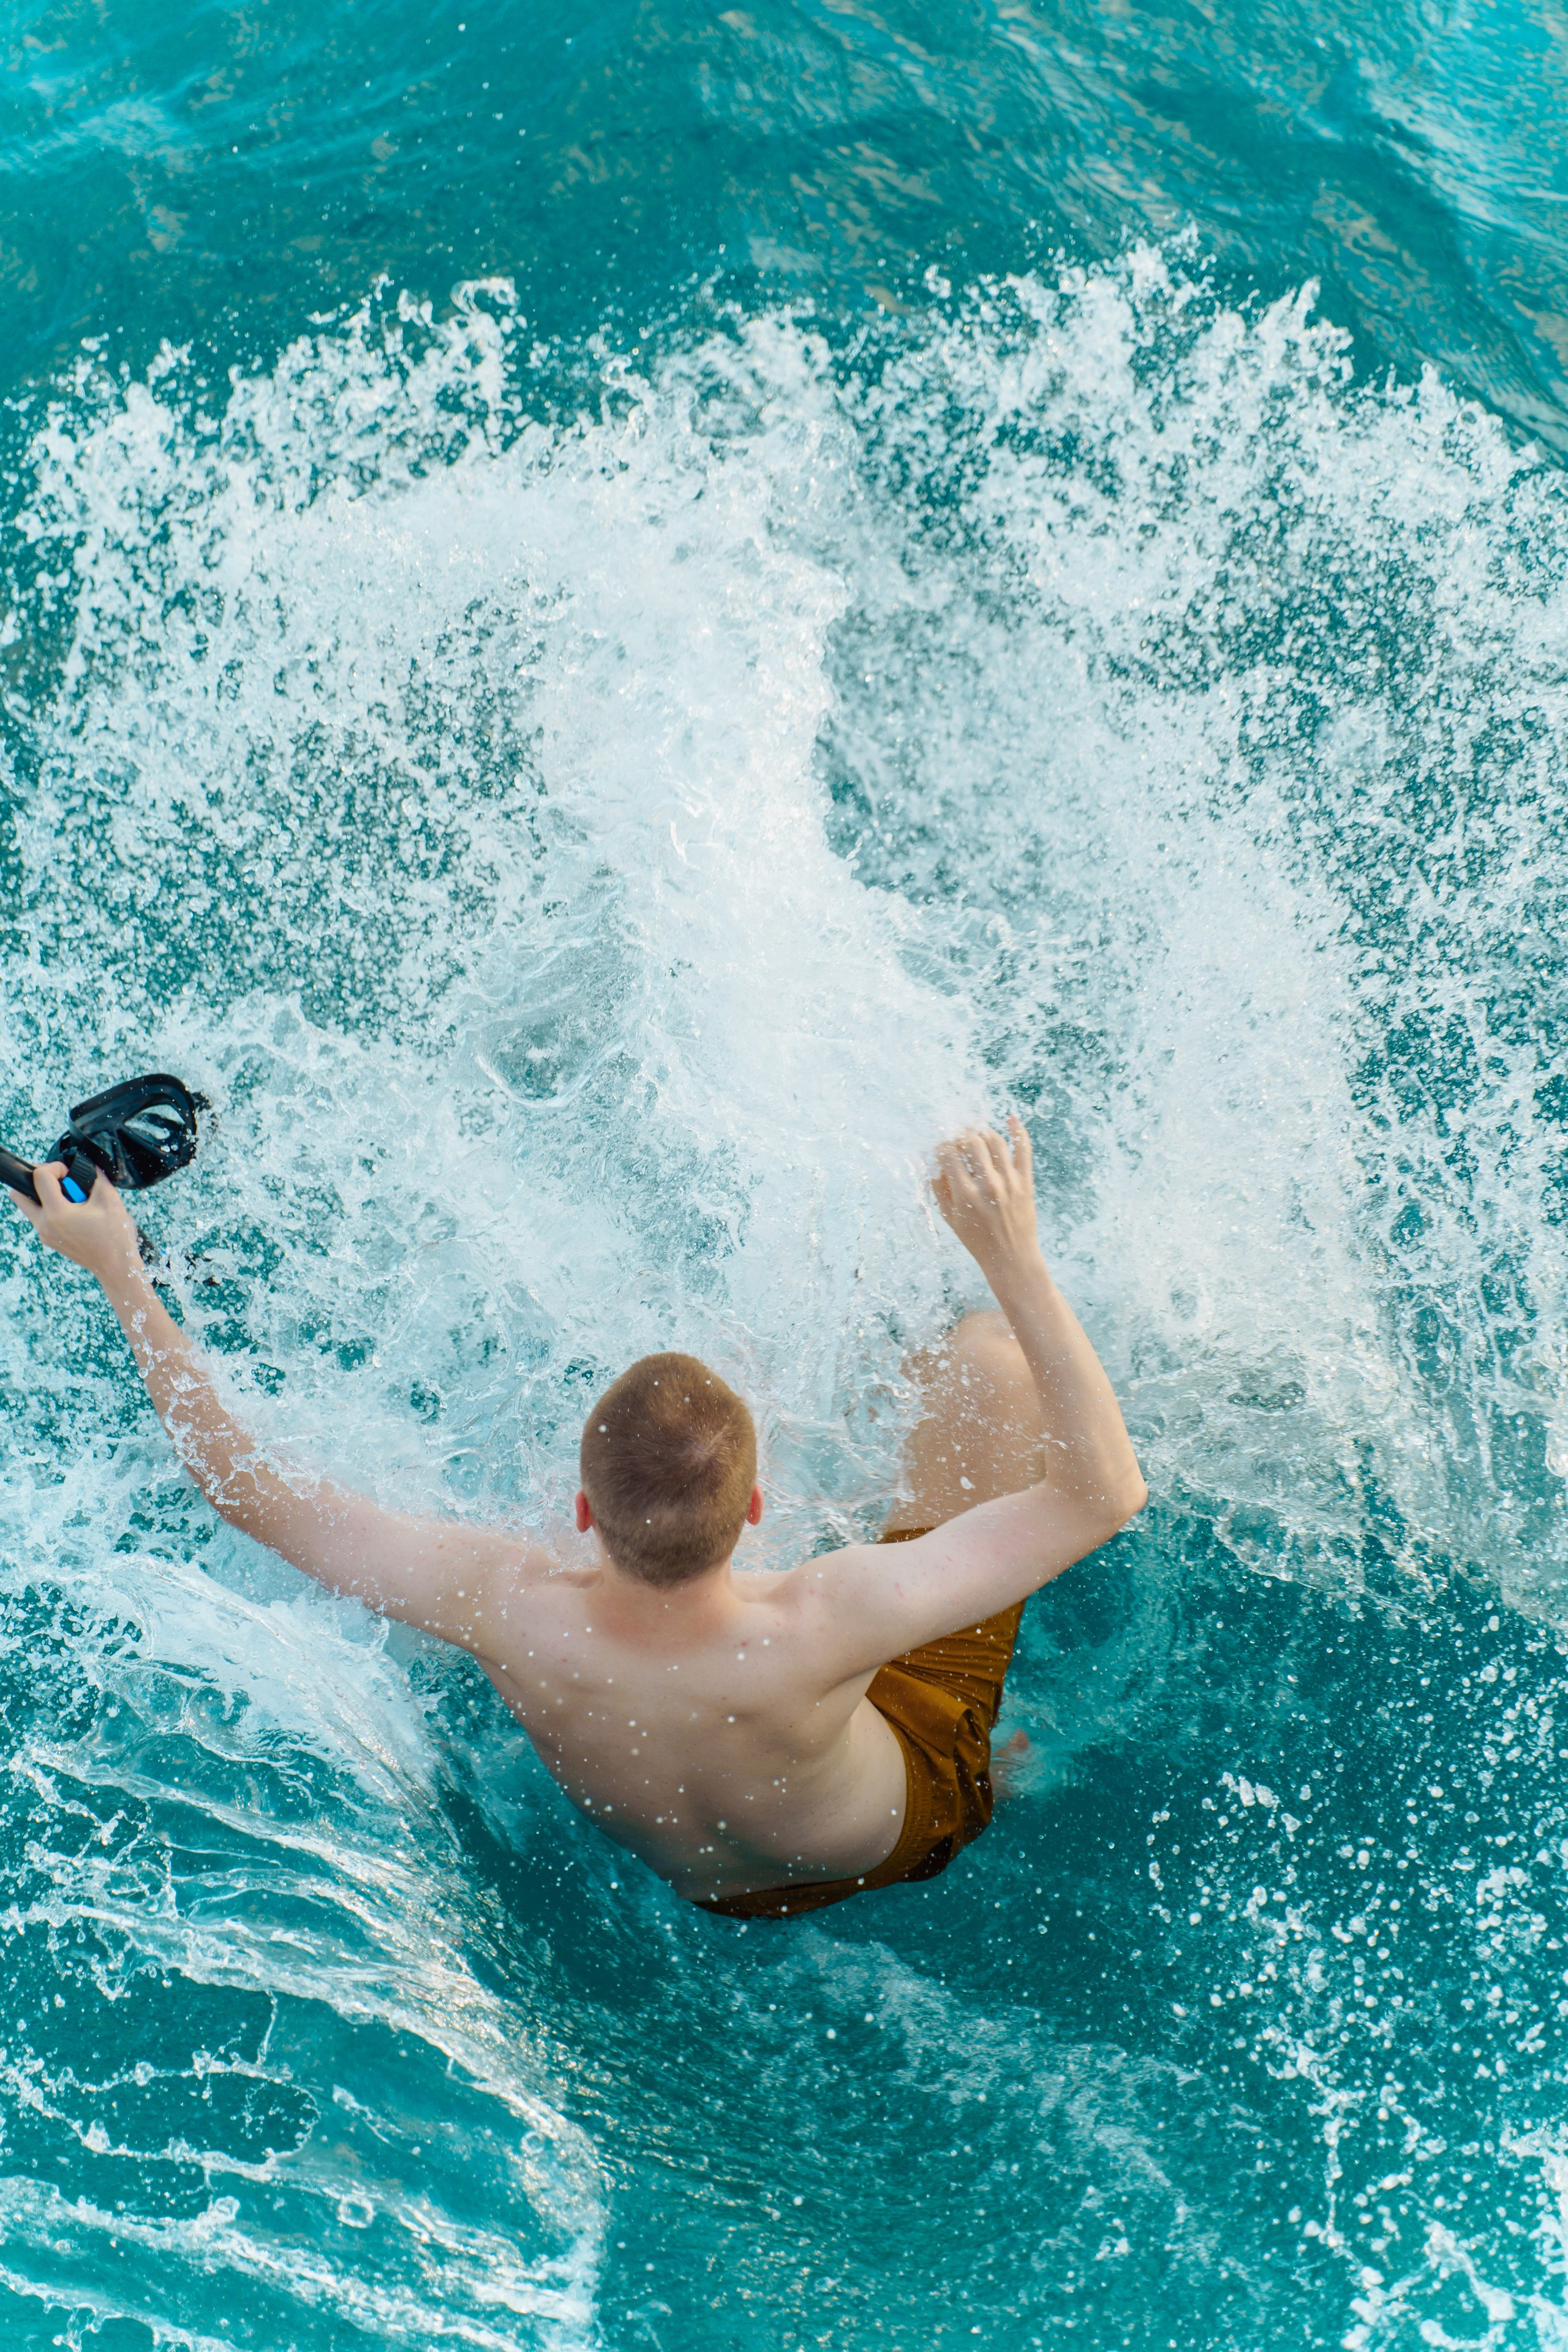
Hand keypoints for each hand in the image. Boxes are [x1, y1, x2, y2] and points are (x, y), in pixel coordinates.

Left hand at [7, 1161, 143, 1287]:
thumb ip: (96, 1176)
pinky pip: (40, 1217)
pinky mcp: (48, 1240)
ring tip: (70, 1199)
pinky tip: (74, 1213)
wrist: (116, 1266)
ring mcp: (44, 1234)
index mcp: (57, 1213)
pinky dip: (51, 1208)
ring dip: (45, 1195)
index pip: (39, 1176)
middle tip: (60, 1182)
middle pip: (19, 1193)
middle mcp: (44, 1224)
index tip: (71, 1173)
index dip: (55, 1167)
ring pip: (28, 1206)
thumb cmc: (115, 1235)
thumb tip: (86, 1165)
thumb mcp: (110, 1198)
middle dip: (37, 1181)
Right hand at [932, 1118, 1043, 1283]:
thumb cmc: (975, 1239)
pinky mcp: (1026, 1182)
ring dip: (983, 1130)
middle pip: (972, 1142)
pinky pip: (1024, 1150)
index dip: (941, 1146)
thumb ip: (937, 1186)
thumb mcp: (949, 1216)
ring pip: (996, 1141)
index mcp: (965, 1195)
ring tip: (975, 1132)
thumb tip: (925, 1157)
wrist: (1010, 1257)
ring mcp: (1009, 1182)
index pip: (949, 1154)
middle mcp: (988, 1185)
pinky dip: (1018, 1132)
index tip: (941, 1148)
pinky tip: (1011, 1119)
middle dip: (960, 1135)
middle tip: (957, 1137)